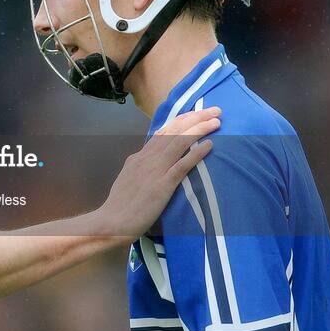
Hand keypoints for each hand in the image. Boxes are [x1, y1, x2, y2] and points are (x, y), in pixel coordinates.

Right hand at [99, 107, 219, 236]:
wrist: (112, 221)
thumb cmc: (121, 204)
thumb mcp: (129, 177)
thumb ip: (141, 165)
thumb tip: (149, 156)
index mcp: (140, 156)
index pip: (164, 131)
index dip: (183, 119)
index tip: (197, 112)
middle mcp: (148, 157)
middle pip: (175, 130)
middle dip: (196, 117)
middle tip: (215, 109)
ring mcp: (155, 170)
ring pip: (180, 142)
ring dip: (200, 128)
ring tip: (216, 120)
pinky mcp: (162, 185)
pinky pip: (182, 165)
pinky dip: (196, 153)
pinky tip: (209, 144)